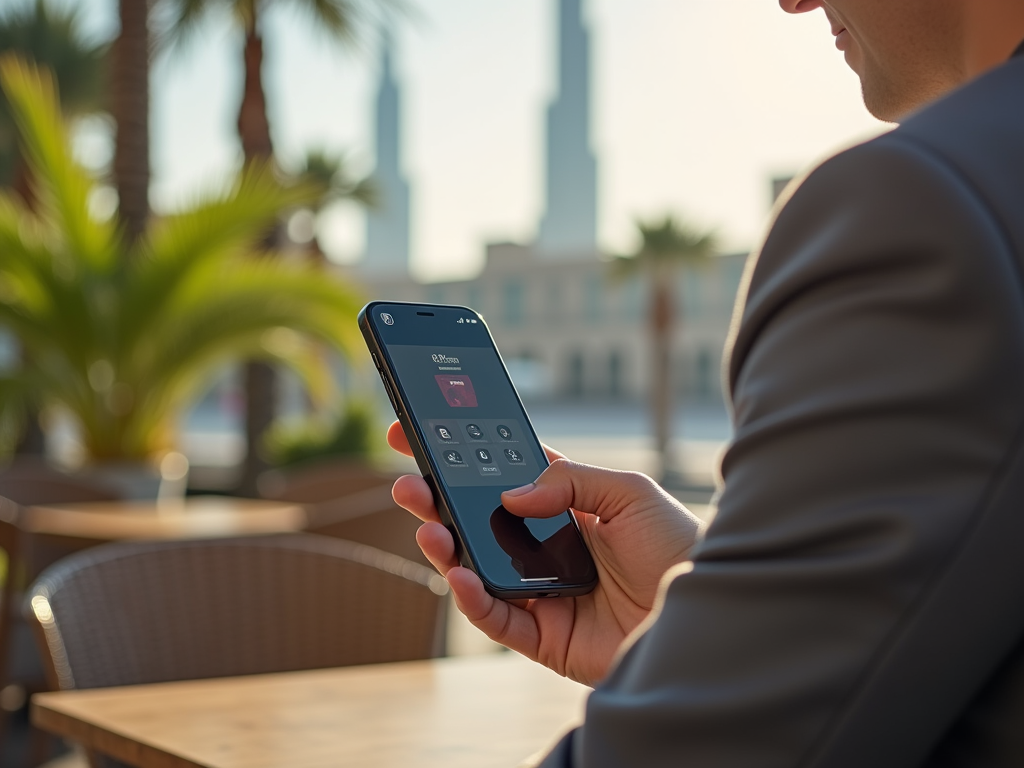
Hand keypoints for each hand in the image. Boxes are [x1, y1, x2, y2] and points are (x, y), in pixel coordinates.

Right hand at [387, 421, 703, 685]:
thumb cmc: (677, 544)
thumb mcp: (629, 491)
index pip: (497, 477)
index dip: (459, 458)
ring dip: (443, 547)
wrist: (707, 609)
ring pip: (474, 568)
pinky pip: (494, 618)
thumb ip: (569, 480)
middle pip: (475, 522)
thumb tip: (508, 493)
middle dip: (436, 501)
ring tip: (429, 527)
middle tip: (408, 484)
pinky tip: (459, 573)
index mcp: (561, 505)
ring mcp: (538, 590)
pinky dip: (470, 597)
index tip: (419, 435)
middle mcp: (542, 546)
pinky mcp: (542, 635)